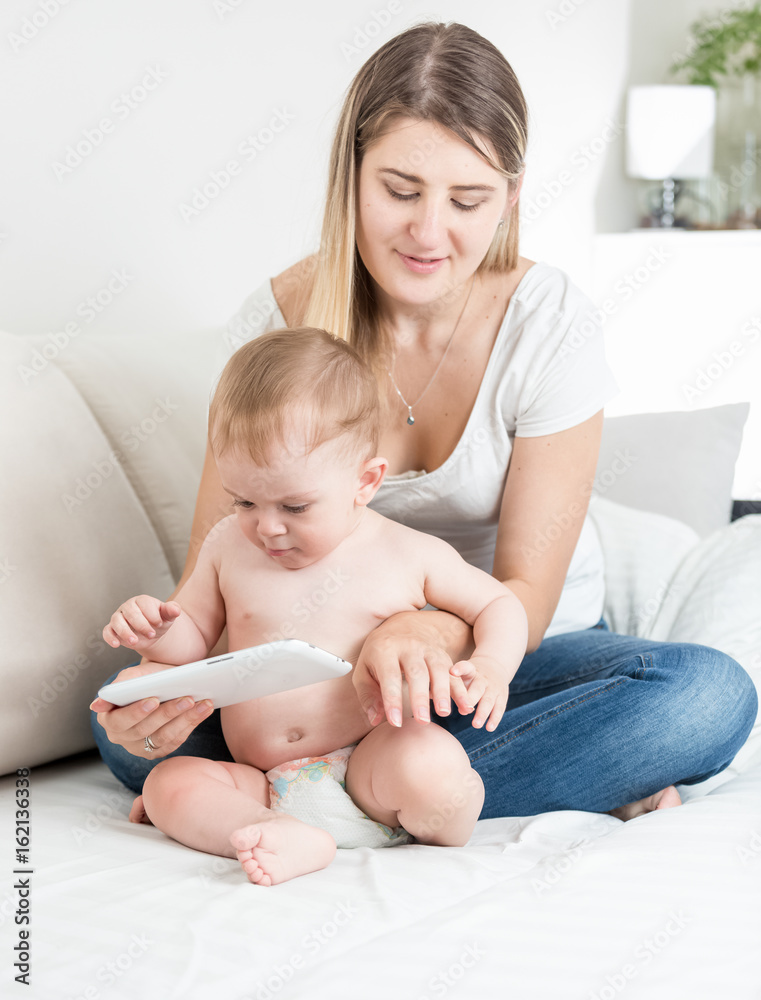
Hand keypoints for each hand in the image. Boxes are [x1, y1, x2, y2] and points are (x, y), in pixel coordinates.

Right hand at [89, 662, 212, 758]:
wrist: (161, 684)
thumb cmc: (145, 678)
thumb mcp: (132, 675)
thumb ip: (118, 686)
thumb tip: (97, 705)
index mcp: (109, 719)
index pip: (120, 720)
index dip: (136, 712)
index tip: (154, 699)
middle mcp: (122, 737)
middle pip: (145, 730)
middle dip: (168, 713)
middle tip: (188, 698)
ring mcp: (140, 747)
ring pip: (164, 737)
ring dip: (185, 719)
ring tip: (202, 703)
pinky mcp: (159, 750)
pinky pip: (176, 741)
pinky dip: (192, 725)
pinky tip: (204, 710)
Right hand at [103, 596, 180, 652]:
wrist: (151, 634)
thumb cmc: (159, 622)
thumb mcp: (167, 617)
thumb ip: (171, 611)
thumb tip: (176, 610)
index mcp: (142, 600)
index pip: (144, 604)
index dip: (152, 615)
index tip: (159, 624)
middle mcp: (128, 607)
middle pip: (131, 613)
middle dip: (141, 625)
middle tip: (151, 634)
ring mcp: (118, 617)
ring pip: (117, 621)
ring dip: (125, 632)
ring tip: (134, 641)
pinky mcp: (112, 629)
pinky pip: (107, 631)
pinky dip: (110, 637)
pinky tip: (116, 644)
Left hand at [353, 612, 472, 727]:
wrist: (401, 626)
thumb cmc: (378, 656)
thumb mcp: (364, 671)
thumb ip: (367, 695)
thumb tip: (375, 719)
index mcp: (385, 650)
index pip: (389, 676)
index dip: (392, 700)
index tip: (395, 723)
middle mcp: (409, 647)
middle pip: (416, 672)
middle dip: (420, 697)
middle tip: (422, 720)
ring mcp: (428, 649)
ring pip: (438, 669)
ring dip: (443, 692)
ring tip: (444, 713)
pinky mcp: (443, 655)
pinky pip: (454, 672)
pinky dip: (460, 690)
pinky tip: (466, 706)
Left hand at [449, 654, 510, 731]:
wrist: (494, 666)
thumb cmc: (469, 676)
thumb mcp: (461, 674)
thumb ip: (449, 684)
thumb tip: (432, 698)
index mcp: (471, 671)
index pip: (466, 667)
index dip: (460, 668)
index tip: (452, 672)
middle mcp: (483, 679)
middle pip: (477, 688)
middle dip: (471, 699)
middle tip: (463, 711)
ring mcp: (494, 688)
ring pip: (489, 700)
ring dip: (482, 713)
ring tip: (475, 725)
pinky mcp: (502, 697)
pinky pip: (499, 708)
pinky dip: (494, 719)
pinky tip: (489, 728)